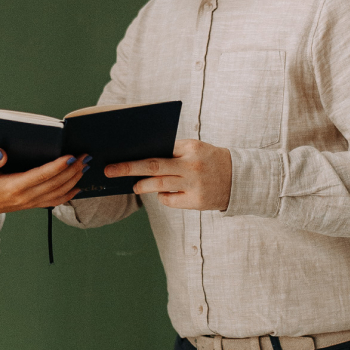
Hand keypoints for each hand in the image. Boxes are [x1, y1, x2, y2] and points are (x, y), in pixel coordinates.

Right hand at [0, 148, 87, 218]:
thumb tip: (2, 152)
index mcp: (13, 187)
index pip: (41, 175)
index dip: (58, 166)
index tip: (71, 157)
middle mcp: (24, 197)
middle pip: (55, 184)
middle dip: (73, 170)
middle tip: (86, 157)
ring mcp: (28, 203)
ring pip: (57, 193)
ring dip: (74, 180)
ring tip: (85, 168)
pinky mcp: (29, 205)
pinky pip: (53, 201)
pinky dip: (67, 194)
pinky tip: (77, 187)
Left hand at [104, 139, 231, 210]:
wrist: (239, 179)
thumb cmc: (209, 160)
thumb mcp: (195, 149)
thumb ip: (173, 152)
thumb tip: (141, 157)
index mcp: (190, 147)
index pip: (158, 149)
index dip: (137, 153)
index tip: (119, 154)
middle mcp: (191, 165)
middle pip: (153, 166)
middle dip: (128, 168)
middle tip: (110, 170)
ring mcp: (194, 184)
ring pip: (158, 185)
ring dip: (142, 186)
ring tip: (134, 186)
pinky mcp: (197, 201)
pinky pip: (169, 199)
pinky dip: (163, 196)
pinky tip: (165, 193)